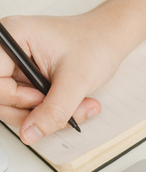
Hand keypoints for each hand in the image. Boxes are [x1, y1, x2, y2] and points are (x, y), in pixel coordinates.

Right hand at [0, 12, 124, 143]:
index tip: (42, 97)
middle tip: (63, 106)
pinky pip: (25, 107)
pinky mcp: (23, 79)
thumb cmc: (94, 44)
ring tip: (77, 106)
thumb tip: (29, 134)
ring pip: (12, 107)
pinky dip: (48, 113)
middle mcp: (7, 51)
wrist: (108, 41)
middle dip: (33, 112)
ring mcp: (14, 66)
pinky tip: (71, 105)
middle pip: (0, 97)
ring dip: (45, 116)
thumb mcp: (77, 80)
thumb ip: (53, 110)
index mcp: (13, 37)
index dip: (15, 96)